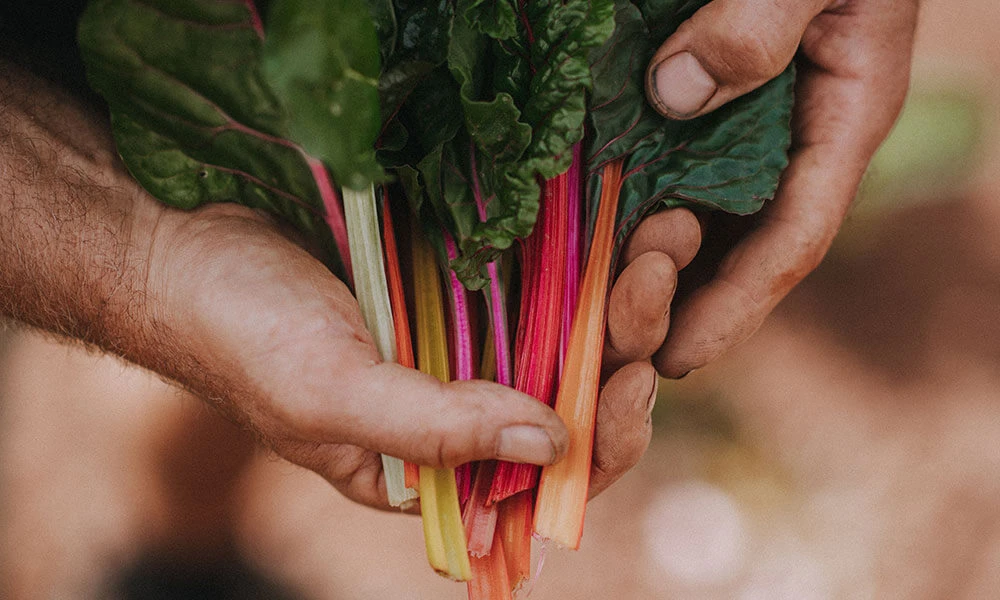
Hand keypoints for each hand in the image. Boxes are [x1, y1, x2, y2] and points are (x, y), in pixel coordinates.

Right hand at [1, 58, 660, 510]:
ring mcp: (459, 340)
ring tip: (657, 243)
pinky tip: (615, 227)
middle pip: (568, 401)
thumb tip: (554, 444)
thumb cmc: (242, 338)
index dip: (600, 445)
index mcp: (429, 471)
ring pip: (564, 335)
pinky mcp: (456, 278)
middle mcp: (456, 411)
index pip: (540, 481)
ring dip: (616, 296)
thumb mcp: (332, 398)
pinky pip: (534, 278)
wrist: (185, 243)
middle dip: (623, 350)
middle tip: (654, 279)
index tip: (628, 385)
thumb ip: (438, 431)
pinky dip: (577, 258)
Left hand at [596, 0, 918, 488]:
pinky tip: (588, 235)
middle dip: (676, 302)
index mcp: (840, 122)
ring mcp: (750, 135)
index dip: (734, 306)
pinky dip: (631, 212)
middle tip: (610, 337)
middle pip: (739, 253)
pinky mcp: (708, 117)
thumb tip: (674, 94)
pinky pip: (670, 178)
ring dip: (647, 269)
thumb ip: (757, 26)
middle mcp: (795, 145)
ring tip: (591, 306)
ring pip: (701, 225)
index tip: (677, 356)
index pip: (791, 239)